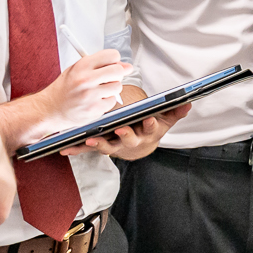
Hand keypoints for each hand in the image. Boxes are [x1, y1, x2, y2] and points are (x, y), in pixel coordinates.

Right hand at [38, 50, 129, 132]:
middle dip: (117, 74)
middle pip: (119, 71)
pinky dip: (106, 101)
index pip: (112, 55)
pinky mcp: (95, 109)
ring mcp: (91, 95)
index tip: (111, 64)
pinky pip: (112, 101)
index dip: (114, 60)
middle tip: (108, 78)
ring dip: (111, 89)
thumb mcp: (77, 70)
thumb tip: (127, 67)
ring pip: (118, 87)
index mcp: (82, 66)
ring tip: (97, 91)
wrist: (50, 109)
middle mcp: (86, 79)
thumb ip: (101, 65)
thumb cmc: (64, 89)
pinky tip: (94, 101)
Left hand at [64, 102, 189, 159]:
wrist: (138, 147)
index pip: (151, 129)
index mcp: (146, 133)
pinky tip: (66, 148)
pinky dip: (77, 148)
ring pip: (106, 146)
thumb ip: (175, 112)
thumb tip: (187, 103)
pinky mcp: (101, 145)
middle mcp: (130, 141)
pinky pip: (88, 148)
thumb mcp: (165, 121)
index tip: (150, 118)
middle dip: (125, 135)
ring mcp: (114, 145)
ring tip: (89, 140)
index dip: (151, 124)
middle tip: (121, 129)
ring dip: (98, 144)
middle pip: (129, 140)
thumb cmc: (149, 129)